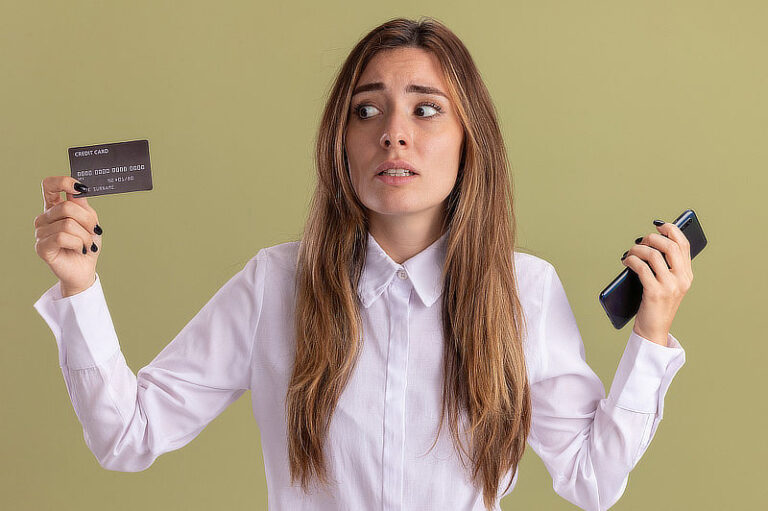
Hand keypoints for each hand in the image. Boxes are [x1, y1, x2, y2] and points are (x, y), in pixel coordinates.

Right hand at [34, 176, 102, 296]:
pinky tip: (79, 249)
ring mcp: (40, 232)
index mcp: (54, 207)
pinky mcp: (41, 247)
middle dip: (88, 220)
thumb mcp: (90, 221)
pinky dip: (78, 243)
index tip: (80, 188)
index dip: (63, 182)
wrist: (86, 268)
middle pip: (66, 207)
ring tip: (87, 245)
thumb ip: (82, 205)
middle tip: (94, 232)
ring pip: (68, 224)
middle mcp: (44, 218)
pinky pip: (63, 237)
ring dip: (85, 236)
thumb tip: (78, 189)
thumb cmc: (87, 244)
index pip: (49, 185)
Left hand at [621, 220, 693, 346]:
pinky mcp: (655, 292)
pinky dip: (631, 260)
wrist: (654, 330)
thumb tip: (651, 243)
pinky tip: (626, 261)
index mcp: (687, 275)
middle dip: (652, 238)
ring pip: (653, 255)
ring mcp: (669, 286)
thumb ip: (667, 267)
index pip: (684, 245)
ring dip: (637, 249)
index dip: (672, 230)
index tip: (659, 225)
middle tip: (640, 241)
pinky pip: (641, 268)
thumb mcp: (668, 285)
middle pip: (669, 246)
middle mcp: (682, 279)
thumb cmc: (657, 305)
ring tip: (629, 253)